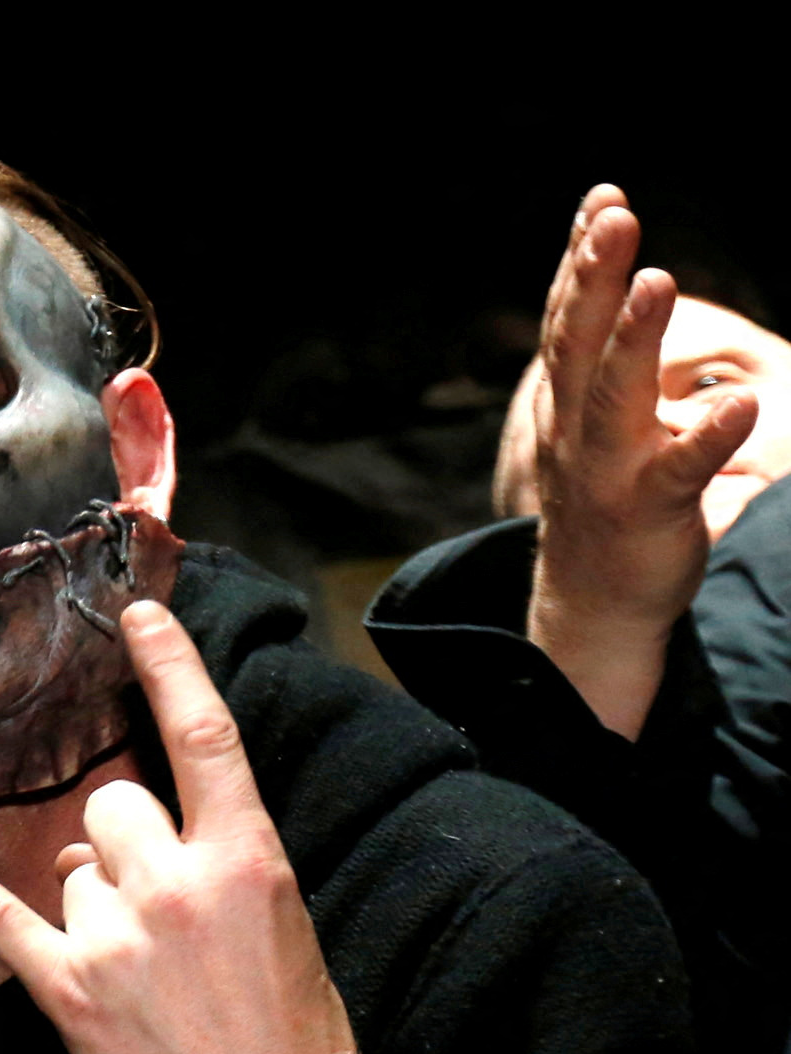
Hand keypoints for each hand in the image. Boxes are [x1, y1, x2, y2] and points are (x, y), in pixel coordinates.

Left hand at [0, 604, 389, 1053]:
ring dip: (90, 903)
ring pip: (69, 868)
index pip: (204, 736)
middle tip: (154, 909)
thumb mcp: (275, 918)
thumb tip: (105, 837)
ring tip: (139, 970)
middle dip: (120, 842)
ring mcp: (116, 937)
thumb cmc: (287, 1026)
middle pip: (111, 806)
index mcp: (248, 857)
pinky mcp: (67, 988)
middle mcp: (176, 884)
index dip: (169, 667)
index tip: (137, 614)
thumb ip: (202, 859)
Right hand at [522, 184, 758, 738]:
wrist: (593, 603)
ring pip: (615, 396)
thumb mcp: (592, 422)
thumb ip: (605, 360)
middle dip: (593, 277)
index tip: (602, 197)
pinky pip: (680, 471)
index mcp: (568, 403)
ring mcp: (608, 470)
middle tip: (615, 216)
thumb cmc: (606, 500)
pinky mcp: (648, 510)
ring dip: (634, 338)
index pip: (570, 318)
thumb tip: (622, 281)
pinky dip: (706, 439)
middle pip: (580, 343)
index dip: (580, 259)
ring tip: (657, 280)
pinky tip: (738, 407)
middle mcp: (578, 429)